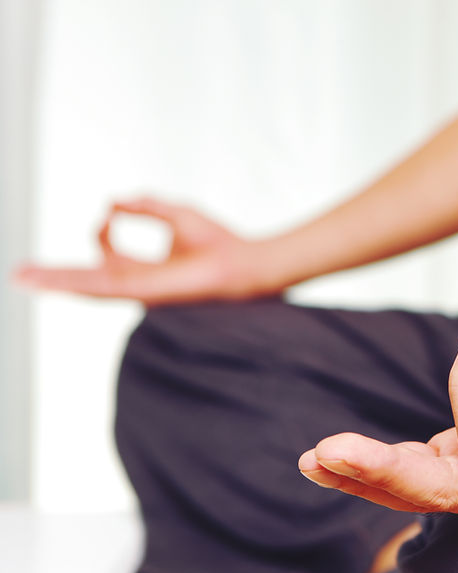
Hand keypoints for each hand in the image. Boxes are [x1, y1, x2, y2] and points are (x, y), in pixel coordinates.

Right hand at [14, 197, 270, 304]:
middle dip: (54, 276)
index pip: (108, 254)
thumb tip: (113, 200)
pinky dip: (75, 284)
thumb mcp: (175, 214)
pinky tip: (49, 282)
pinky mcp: (142, 292)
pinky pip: (102, 288)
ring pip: (86, 286)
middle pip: (86, 279)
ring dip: (54, 282)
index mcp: (144, 267)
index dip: (102, 234)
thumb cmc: (218, 242)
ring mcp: (138, 290)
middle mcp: (138, 282)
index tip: (108, 215)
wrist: (241, 263)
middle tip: (20, 273)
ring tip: (21, 278)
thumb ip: (144, 206)